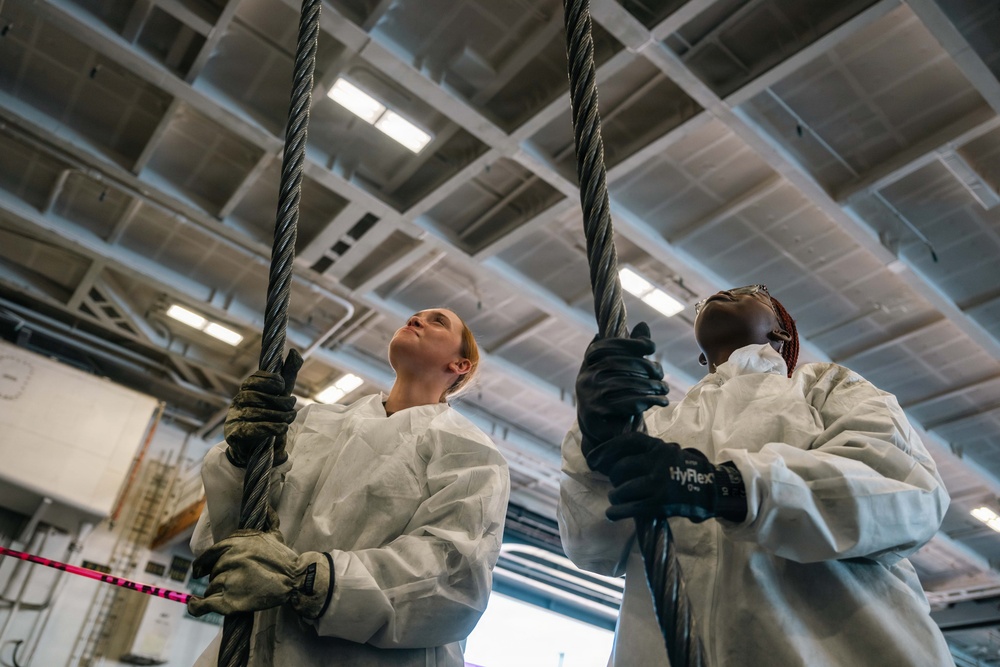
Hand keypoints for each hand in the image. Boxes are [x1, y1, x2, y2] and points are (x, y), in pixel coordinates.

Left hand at [187, 529, 331, 618]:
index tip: (198, 571)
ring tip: (234, 592)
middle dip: (219, 577)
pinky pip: (204, 604)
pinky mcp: (228, 601)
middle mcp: (228, 560)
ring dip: (218, 590)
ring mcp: (227, 580)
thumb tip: (267, 506)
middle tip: (232, 581)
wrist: (295, 579)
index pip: (209, 554)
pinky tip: (195, 604)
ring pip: (211, 587)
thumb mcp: (274, 535)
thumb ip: (268, 520)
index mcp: (234, 544)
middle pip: (212, 571)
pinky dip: (196, 606)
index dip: (202, 564)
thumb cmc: (283, 558)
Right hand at [224, 349, 302, 466]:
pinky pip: (252, 428)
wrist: (257, 451)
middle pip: (256, 397)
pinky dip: (270, 428)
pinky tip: (281, 428)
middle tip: (292, 408)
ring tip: (288, 420)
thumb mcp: (282, 396)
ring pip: (256, 412)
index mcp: (247, 391)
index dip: (269, 380)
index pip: (253, 380)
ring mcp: (234, 419)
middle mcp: (237, 403)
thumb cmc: (270, 418)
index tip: (282, 386)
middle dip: (279, 402)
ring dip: (278, 416)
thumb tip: (295, 352)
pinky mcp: (234, 435)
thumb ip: (288, 375)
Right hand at [575, 322, 668, 460]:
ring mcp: (589, 396)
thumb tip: (642, 326)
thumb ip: (631, 349)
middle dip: (645, 366)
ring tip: (665, 389)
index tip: (651, 347)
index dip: (629, 343)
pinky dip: (648, 400)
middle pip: (617, 364)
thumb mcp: (622, 372)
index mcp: (590, 364)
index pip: (605, 346)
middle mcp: (585, 378)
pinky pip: (626, 402)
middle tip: (661, 374)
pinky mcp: (597, 414)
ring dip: (650, 385)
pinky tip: (661, 401)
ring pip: (624, 383)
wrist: (605, 433)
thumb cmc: (616, 396)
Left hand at [588, 432, 746, 522]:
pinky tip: (611, 513)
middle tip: (614, 483)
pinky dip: (617, 512)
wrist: (713, 489)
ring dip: (615, 496)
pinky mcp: (661, 502)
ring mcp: (659, 482)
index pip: (627, 442)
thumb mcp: (668, 453)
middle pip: (621, 468)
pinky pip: (631, 507)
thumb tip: (613, 462)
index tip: (592, 459)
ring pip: (622, 489)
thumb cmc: (685, 471)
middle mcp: (657, 461)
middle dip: (613, 477)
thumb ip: (647, 454)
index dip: (606, 450)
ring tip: (614, 499)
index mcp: (658, 446)